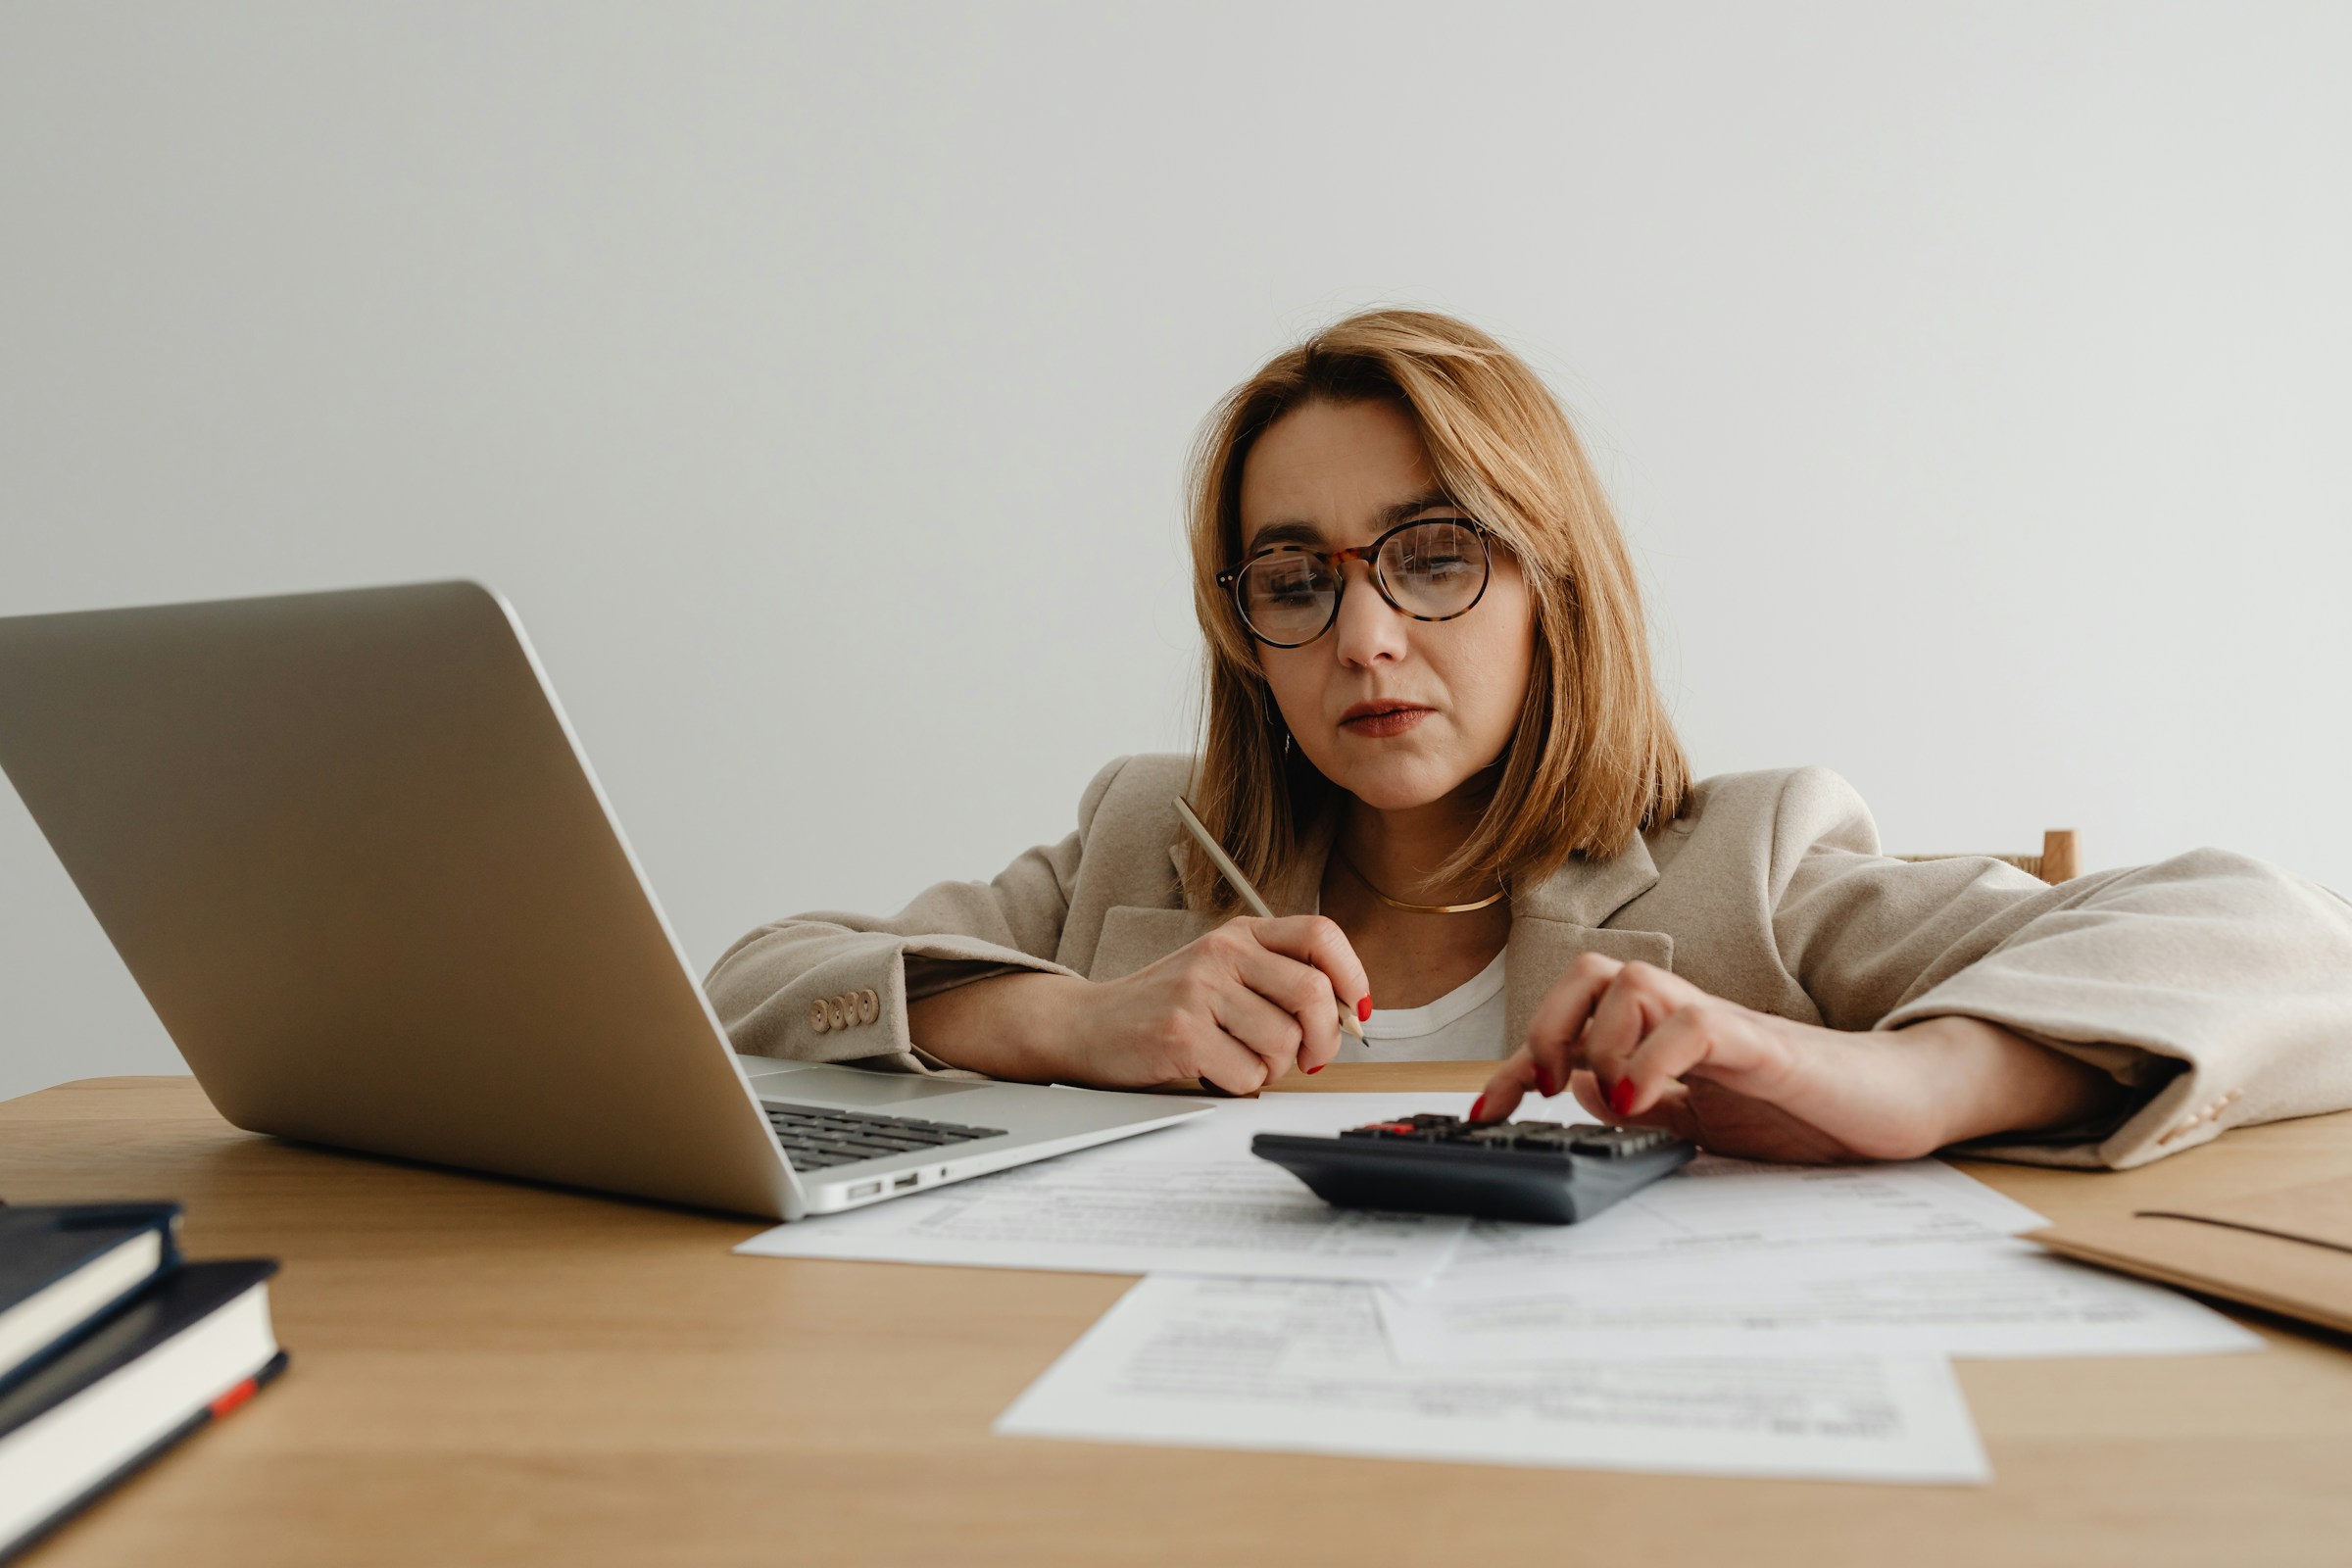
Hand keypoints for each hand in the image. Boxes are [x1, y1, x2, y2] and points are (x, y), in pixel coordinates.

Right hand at [909, 916, 1370, 1095]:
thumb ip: (1278, 980)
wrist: (1089, 1025)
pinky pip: (1248, 1076)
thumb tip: (1349, 1015)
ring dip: (1274, 1068)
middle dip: (1324, 1039)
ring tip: (1242, 1060)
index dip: (1352, 974)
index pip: (1320, 934)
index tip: (1355, 1010)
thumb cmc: (1166, 1005)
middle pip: (1314, 994)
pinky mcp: (1182, 1035)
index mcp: (1240, 933)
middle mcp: (1221, 953)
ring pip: (1284, 1043)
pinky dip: (1241, 1086)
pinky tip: (1215, 1071)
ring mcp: (1200, 992)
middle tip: (1310, 1058)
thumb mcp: (1222, 972)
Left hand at [1471, 954, 2123, 1162]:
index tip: (1486, 1111)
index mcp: (1664, 1037)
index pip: (1574, 1023)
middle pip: (1590, 973)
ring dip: (1601, 1039)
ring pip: (1632, 983)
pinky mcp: (1762, 1044)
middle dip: (1549, 1026)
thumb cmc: (1802, 1109)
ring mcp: (1722, 1024)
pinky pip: (1693, 1024)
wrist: (1891, 1108)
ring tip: (1610, 1095)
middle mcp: (1684, 1018)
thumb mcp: (1703, 1121)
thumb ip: (1647, 1105)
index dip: (1518, 1063)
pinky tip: (1641, 1100)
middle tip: (1548, 1087)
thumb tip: (1585, 1090)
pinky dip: (1654, 1057)